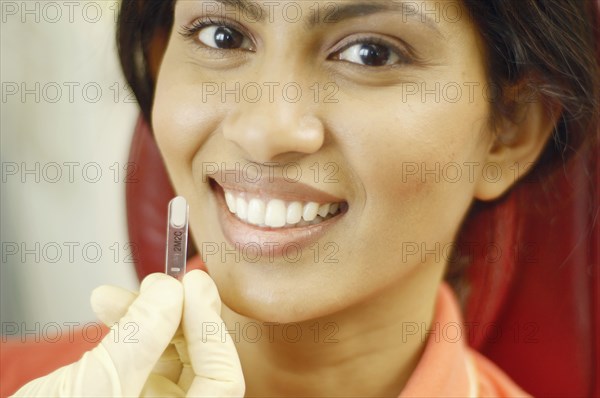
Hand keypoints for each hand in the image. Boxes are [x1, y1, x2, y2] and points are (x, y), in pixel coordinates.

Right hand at [12, 270, 244, 396]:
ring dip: (146, 315)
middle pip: (200, 360)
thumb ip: (139, 338)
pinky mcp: (128, 394)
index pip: (223, 378)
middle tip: (160, 282)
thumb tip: (171, 291)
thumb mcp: (95, 388)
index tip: (193, 285)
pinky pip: (141, 355)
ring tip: (111, 296)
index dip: (211, 328)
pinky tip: (107, 306)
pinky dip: (127, 328)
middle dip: (176, 315)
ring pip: (169, 352)